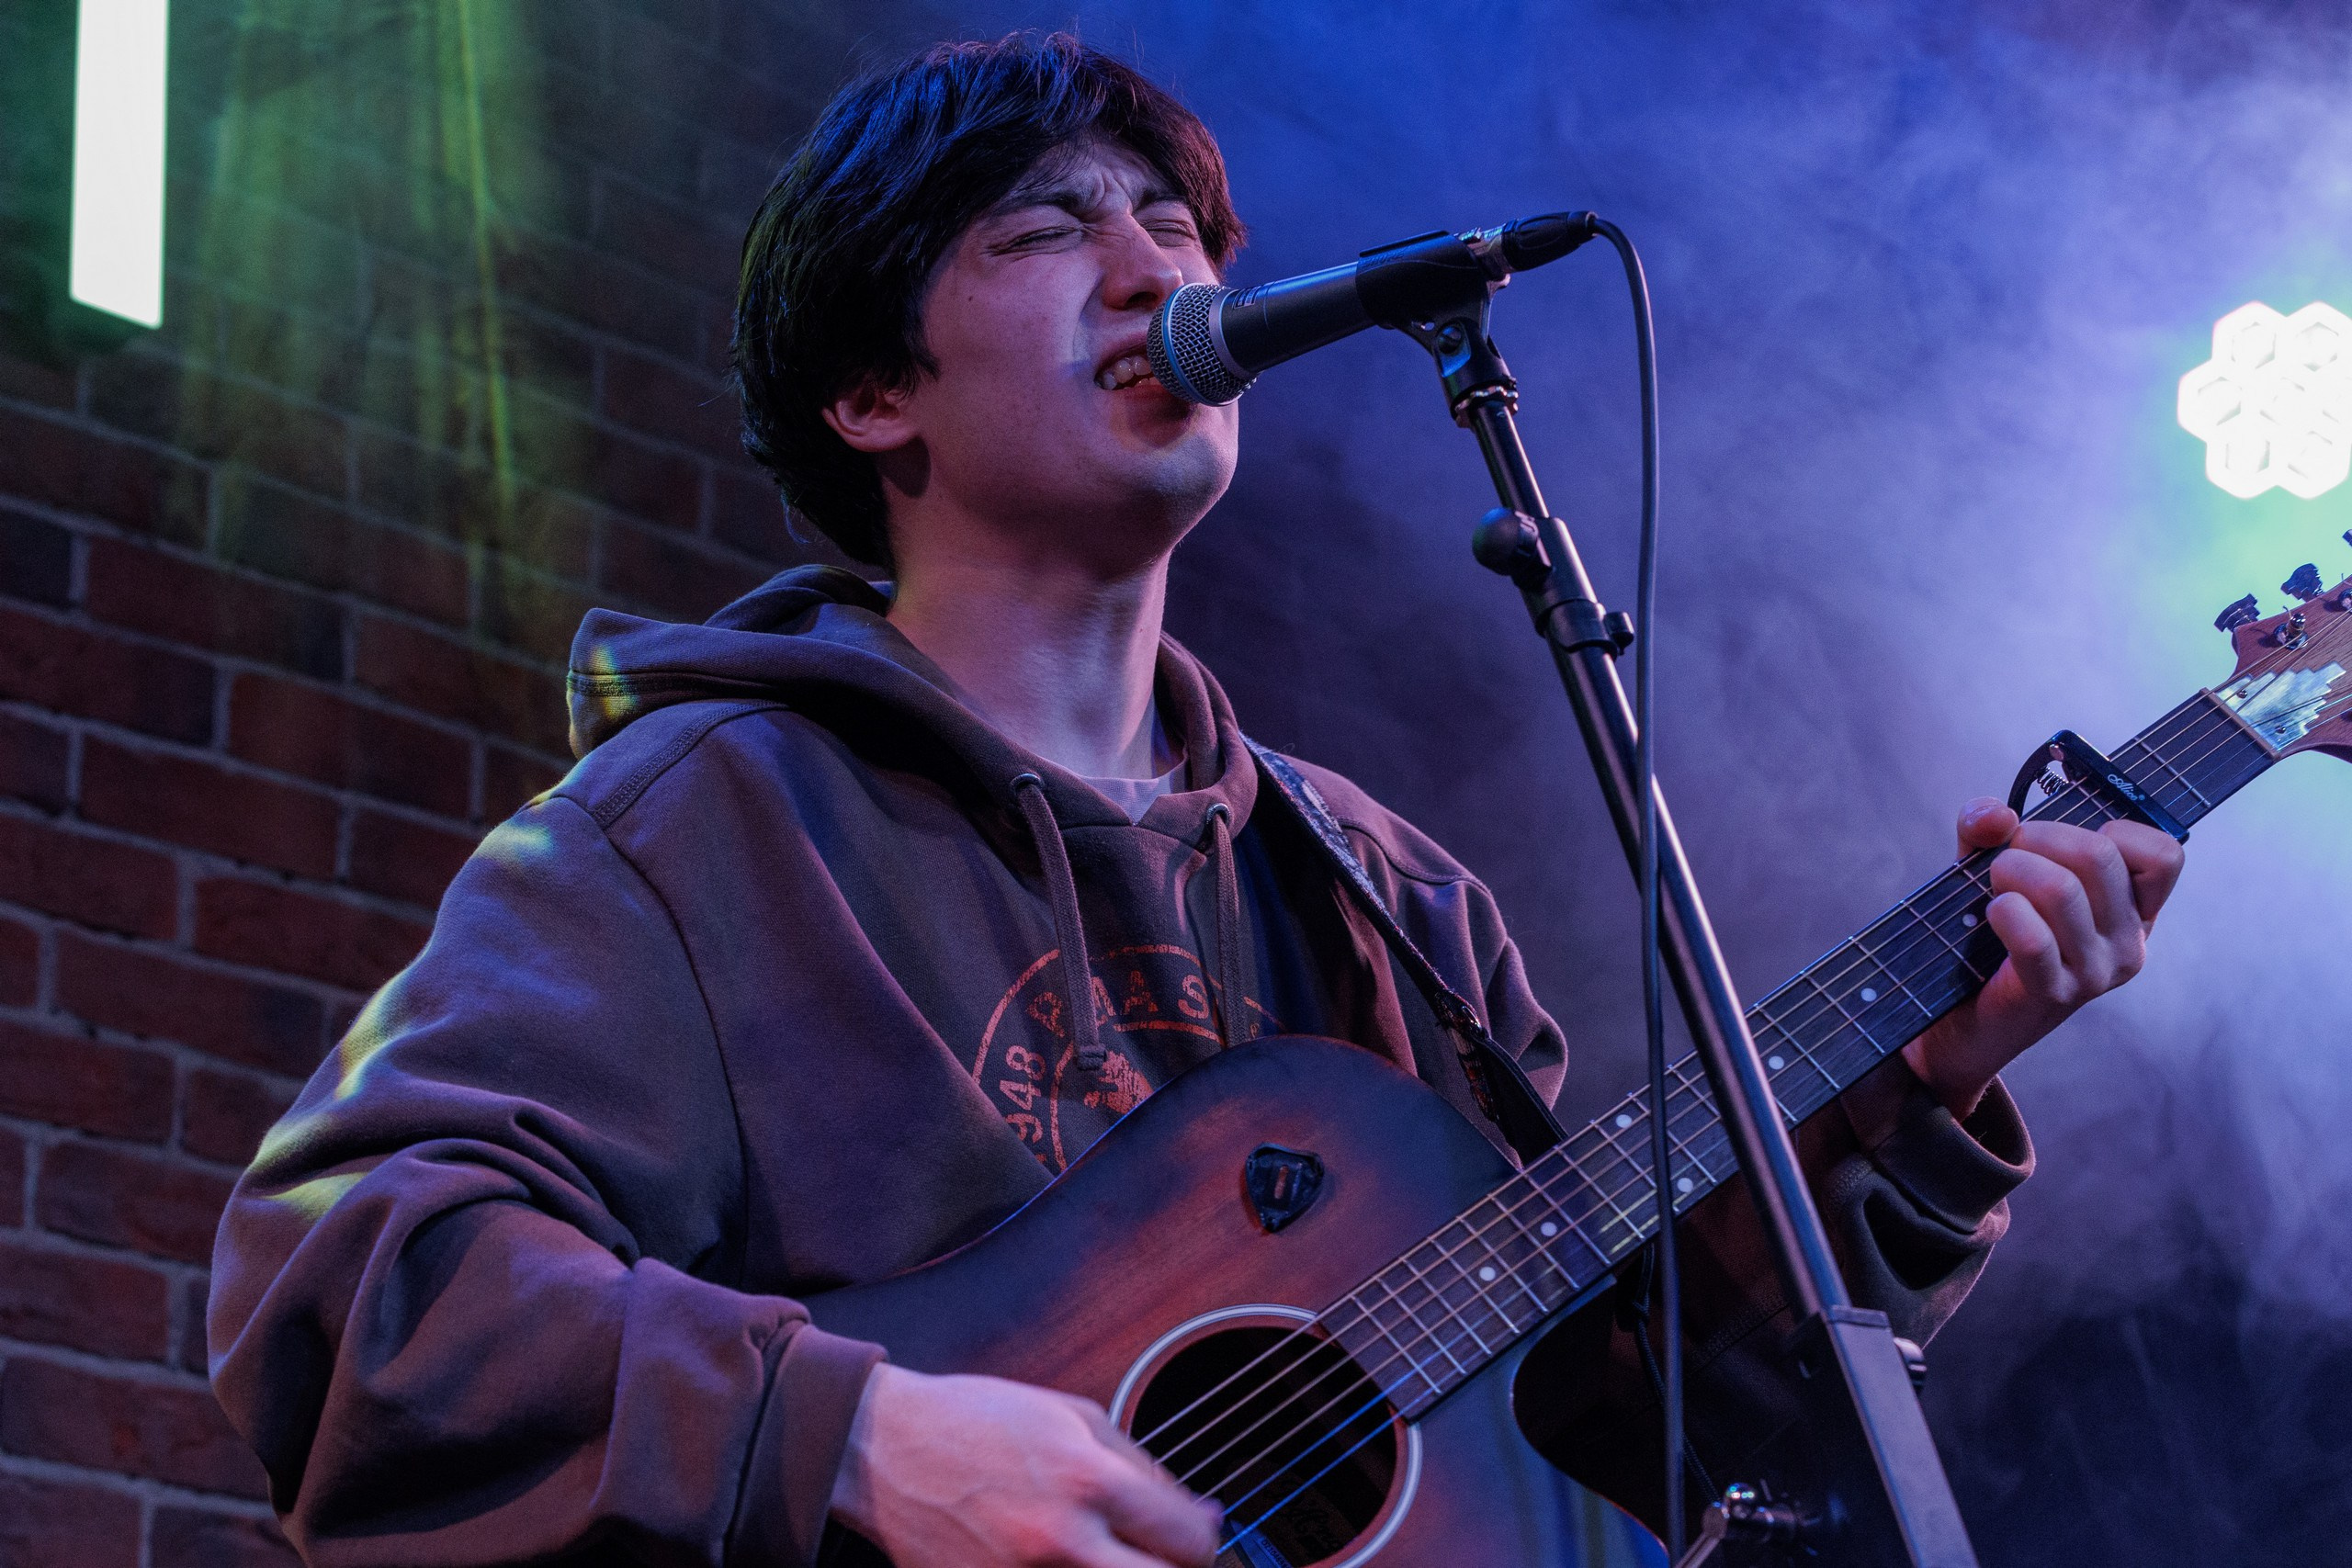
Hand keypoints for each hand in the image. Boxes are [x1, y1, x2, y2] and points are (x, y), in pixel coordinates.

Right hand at [829, 1364, 1222, 1567]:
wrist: (887, 1450)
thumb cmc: (979, 1422)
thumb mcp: (1074, 1416)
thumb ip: (1142, 1469)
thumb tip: (1198, 1514)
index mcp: (1088, 1483)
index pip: (1189, 1542)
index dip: (1204, 1539)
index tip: (1196, 1533)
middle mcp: (1062, 1543)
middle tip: (1164, 1556)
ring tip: (1110, 1554)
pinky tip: (1065, 1565)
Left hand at [1901, 797, 2184, 1117]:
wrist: (1963, 1019)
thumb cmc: (1990, 932)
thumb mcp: (1994, 865)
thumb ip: (1989, 826)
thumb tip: (1997, 814)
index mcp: (2135, 910)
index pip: (2165, 856)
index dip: (2110, 828)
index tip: (2063, 842)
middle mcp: (2129, 943)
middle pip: (2100, 856)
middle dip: (2038, 837)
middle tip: (2007, 856)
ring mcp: (2097, 973)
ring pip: (2062, 890)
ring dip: (2010, 869)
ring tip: (1994, 885)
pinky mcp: (2055, 994)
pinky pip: (2035, 939)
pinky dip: (2003, 911)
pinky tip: (1992, 913)